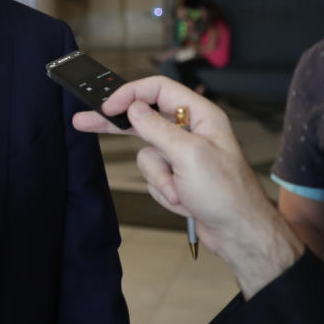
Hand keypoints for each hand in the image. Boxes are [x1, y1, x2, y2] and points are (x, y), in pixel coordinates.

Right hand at [72, 76, 302, 297]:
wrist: (238, 233)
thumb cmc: (227, 193)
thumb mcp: (189, 155)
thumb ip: (157, 129)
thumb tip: (135, 109)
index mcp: (200, 115)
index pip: (158, 90)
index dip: (131, 94)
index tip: (107, 106)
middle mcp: (190, 130)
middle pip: (144, 119)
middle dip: (118, 126)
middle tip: (85, 120)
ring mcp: (182, 155)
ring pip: (146, 155)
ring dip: (160, 178)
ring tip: (182, 191)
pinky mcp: (176, 175)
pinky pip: (152, 176)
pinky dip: (163, 190)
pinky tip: (183, 200)